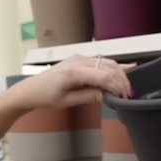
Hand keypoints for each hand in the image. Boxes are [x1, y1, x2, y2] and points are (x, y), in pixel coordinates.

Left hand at [4, 54, 133, 110]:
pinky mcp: (81, 60)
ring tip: (126, 89)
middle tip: (127, 96)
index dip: (116, 86)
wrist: (31, 90)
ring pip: (108, 63)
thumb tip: (108, 96)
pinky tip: (129, 67)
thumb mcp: (68, 101)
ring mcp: (80, 58)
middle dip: (121, 81)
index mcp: (74, 71)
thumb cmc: (46, 96)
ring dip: (120, 75)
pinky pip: (102, 62)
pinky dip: (115, 66)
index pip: (103, 75)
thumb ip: (89, 96)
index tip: (122, 98)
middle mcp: (79, 60)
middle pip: (109, 67)